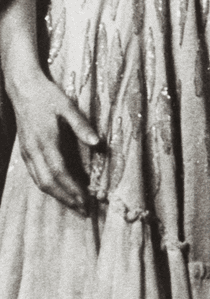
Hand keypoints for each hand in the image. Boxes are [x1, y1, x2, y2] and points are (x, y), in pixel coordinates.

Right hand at [9, 70, 98, 212]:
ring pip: (39, 181)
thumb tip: (98, 143)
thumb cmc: (48, 96)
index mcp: (46, 141)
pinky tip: (59, 190)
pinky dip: (48, 186)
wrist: (23, 87)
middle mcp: (34, 150)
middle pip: (48, 183)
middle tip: (84, 211)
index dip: (73, 189)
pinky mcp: (25, 151)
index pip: (60, 173)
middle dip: (66, 199)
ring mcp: (27, 152)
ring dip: (57, 196)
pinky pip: (35, 175)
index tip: (87, 201)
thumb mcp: (68, 106)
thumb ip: (82, 125)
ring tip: (74, 205)